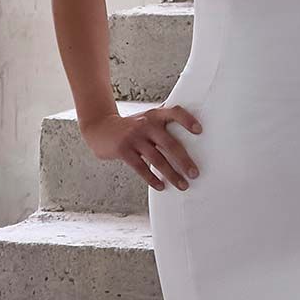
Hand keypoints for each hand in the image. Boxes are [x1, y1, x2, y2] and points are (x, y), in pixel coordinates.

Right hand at [83, 101, 202, 189]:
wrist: (100, 128)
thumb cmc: (130, 126)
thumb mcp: (146, 117)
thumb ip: (163, 120)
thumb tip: (191, 124)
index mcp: (154, 115)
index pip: (174, 112)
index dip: (187, 120)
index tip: (199, 131)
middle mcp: (145, 124)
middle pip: (169, 143)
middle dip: (184, 160)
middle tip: (195, 173)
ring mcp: (134, 137)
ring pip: (157, 159)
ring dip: (172, 174)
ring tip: (183, 185)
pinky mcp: (123, 150)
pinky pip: (141, 167)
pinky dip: (152, 179)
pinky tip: (161, 186)